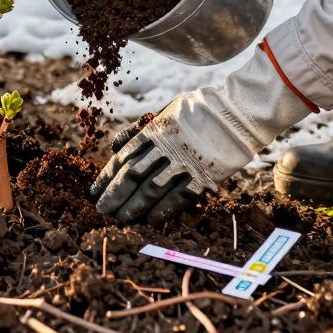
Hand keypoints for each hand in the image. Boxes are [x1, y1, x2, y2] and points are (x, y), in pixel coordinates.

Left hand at [90, 48, 311, 223]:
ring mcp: (186, 163)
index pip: (124, 158)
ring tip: (120, 219)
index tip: (95, 192)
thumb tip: (116, 148)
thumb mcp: (165, 112)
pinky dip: (162, 210)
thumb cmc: (198, 111)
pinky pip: (180, 197)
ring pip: (152, 190)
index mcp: (155, 131)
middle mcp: (166, 148)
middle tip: (102, 210)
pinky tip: (149, 220)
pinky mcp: (204, 176)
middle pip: (133, 176)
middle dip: (115, 196)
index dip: (107, 177)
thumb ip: (140, 131)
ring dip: (133, 207)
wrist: (237, 113)